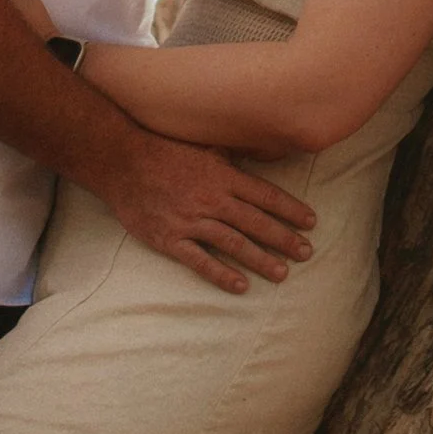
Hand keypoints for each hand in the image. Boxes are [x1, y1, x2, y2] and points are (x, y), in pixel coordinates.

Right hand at [90, 128, 316, 294]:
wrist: (122, 162)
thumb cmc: (164, 151)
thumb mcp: (204, 147)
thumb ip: (232, 158)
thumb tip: (261, 158)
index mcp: (222, 175)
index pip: (265, 195)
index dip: (291, 210)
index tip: (311, 222)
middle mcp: (212, 199)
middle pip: (256, 222)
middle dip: (285, 239)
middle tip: (306, 253)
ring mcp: (191, 220)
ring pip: (234, 244)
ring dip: (261, 260)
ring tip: (282, 273)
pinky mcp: (170, 239)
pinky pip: (200, 261)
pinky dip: (222, 275)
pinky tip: (241, 286)